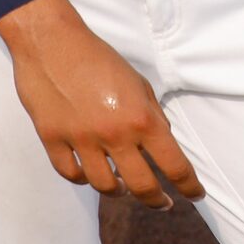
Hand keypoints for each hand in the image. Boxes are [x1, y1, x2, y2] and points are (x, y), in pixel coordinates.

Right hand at [0, 0, 201, 206]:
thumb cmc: (97, 58)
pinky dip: (82, 178)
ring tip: (122, 187)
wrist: (50, 41)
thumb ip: (153, 116)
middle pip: (143, 186)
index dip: (189, 186)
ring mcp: (80, 138)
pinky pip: (69, 172)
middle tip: (161, 202)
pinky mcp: (51, 137)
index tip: (193, 194)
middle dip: (157, 200)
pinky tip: (88, 173)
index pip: (175, 166)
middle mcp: (114, 134)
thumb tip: (160, 144)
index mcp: (141, 119)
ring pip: (104, 186)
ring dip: (119, 191)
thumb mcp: (138, 83)